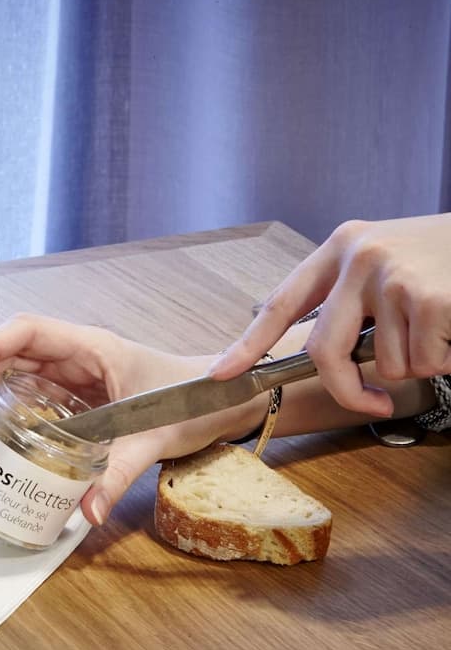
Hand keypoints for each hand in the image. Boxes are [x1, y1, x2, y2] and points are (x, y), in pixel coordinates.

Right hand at [0, 314, 265, 524]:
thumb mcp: (155, 436)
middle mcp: (72, 357)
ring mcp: (69, 379)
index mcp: (90, 347)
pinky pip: (26, 403)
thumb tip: (85, 513)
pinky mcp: (72, 402)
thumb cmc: (194, 398)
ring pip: (9, 380)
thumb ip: (119, 472)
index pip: (25, 332)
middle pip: (5, 359)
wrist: (224, 399)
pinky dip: (0, 420)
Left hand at [209, 213, 450, 416]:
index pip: (282, 303)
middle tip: (374, 403)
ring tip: (442, 323)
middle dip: (349, 389)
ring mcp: (394, 277)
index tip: (222, 374)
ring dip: (421, 359)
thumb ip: (353, 299)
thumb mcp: (389, 261)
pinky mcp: (430, 299)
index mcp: (342, 246)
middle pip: (325, 350)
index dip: (248, 343)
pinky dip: (446, 358)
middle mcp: (360, 257)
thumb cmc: (446, 257)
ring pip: (388, 363)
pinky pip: (425, 362)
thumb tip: (327, 354)